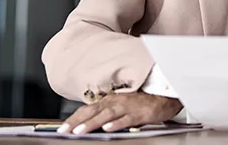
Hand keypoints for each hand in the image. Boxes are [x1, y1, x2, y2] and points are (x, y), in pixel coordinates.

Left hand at [60, 92, 182, 133]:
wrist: (165, 96)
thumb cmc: (142, 101)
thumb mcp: (121, 105)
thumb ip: (106, 113)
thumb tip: (89, 122)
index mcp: (110, 100)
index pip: (88, 109)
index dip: (74, 118)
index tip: (62, 127)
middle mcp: (116, 102)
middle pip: (93, 111)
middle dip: (77, 122)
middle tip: (64, 131)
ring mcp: (128, 107)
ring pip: (107, 115)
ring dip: (92, 123)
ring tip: (80, 131)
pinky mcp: (140, 113)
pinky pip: (127, 119)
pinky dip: (117, 123)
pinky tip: (108, 128)